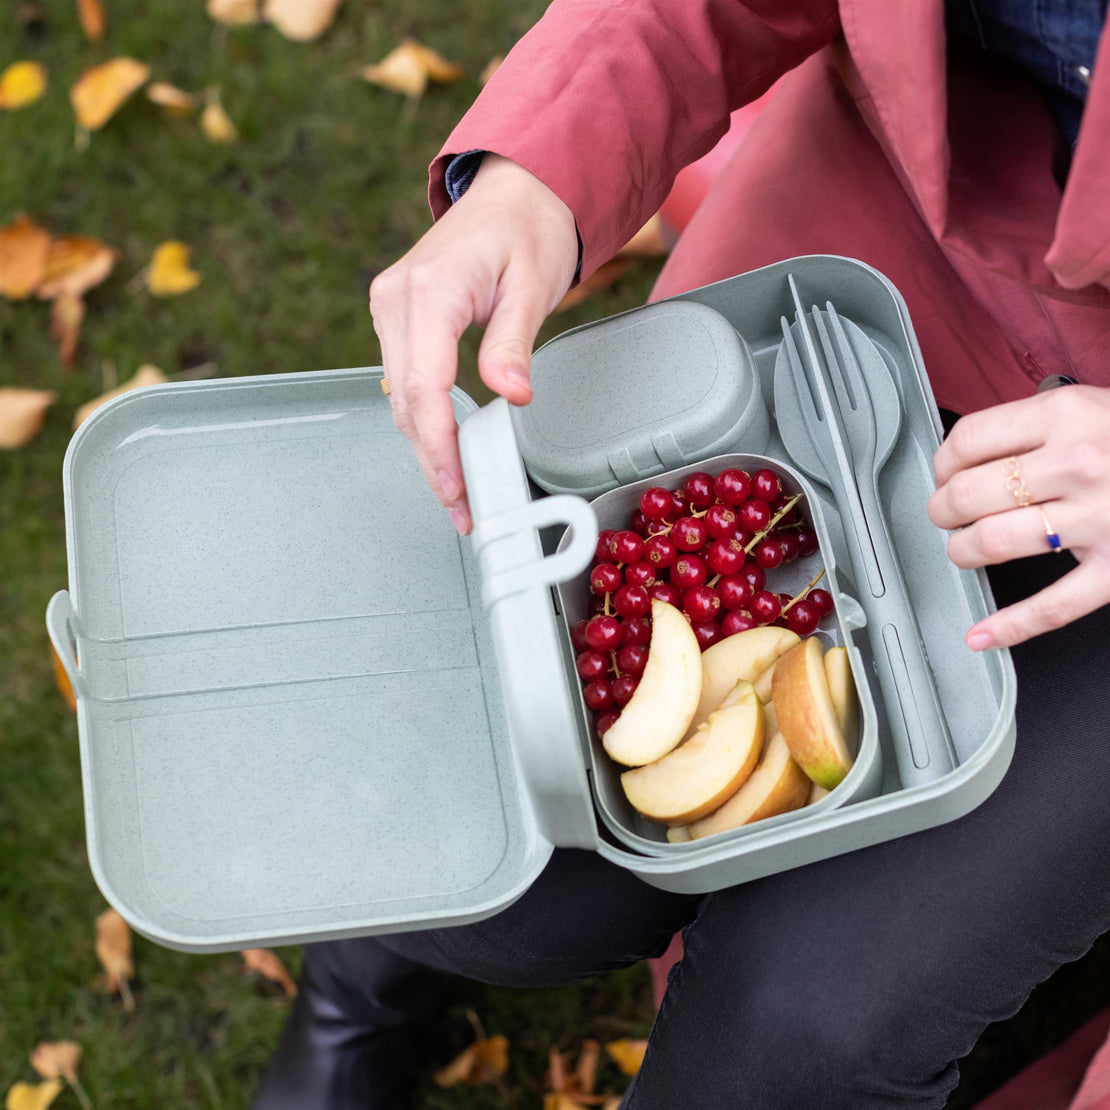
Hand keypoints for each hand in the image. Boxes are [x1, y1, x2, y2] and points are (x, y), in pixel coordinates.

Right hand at [369, 154, 578, 533]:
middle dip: (432, 461)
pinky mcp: (396, 315)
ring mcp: (391, 306)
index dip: (438, 448)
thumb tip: (510, 397)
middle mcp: (397, 298)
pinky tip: (444, 447)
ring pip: (399, 397)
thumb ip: (514, 344)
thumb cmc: (529, 229)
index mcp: (431, 289)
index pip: (425, 388)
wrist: (515, 191)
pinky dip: (422, 418)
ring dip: (425, 446)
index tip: (456, 489)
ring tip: (457, 490)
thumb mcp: (534, 285)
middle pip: (405, 403)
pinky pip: (403, 379)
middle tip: (461, 508)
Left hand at [927, 385, 1109, 648]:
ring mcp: (1099, 519)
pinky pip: (1053, 605)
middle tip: (947, 515)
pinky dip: (1010, 625)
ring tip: (966, 549)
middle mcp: (1079, 464)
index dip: (943, 463)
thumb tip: (960, 459)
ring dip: (962, 551)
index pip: (968, 441)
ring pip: (993, 543)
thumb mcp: (1090, 408)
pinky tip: (982, 634)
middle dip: (943, 510)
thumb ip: (1032, 427)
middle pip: (968, 494)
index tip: (943, 475)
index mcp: (1066, 415)